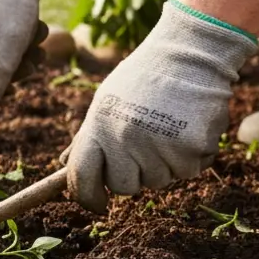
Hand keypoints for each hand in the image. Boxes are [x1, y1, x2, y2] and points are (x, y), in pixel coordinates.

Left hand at [61, 0, 258, 213]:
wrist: (190, 54)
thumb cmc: (144, 79)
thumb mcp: (106, 102)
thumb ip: (87, 137)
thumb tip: (65, 165)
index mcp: (98, 127)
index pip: (81, 176)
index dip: (86, 196)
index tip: (96, 204)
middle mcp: (125, 140)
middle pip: (124, 187)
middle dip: (133, 175)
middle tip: (144, 147)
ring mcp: (159, 146)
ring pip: (159, 180)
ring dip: (164, 164)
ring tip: (168, 127)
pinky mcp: (192, 148)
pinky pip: (189, 171)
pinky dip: (191, 157)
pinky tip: (189, 127)